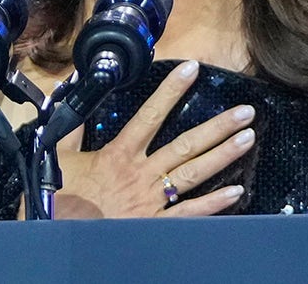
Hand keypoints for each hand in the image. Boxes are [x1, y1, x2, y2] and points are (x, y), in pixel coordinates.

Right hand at [52, 60, 254, 218]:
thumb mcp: (61, 156)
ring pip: (194, 173)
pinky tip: (237, 192)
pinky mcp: (155, 224)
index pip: (151, 114)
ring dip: (223, 155)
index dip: (172, 90)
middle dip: (218, 127)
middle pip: (185, 144)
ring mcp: (151, 199)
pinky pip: (189, 213)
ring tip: (248, 138)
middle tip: (245, 112)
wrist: (59, 237)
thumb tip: (71, 90)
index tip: (193, 69)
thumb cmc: (59, 198)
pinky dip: (214, 204)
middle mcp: (141, 173)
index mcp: (119, 153)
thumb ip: (74, 126)